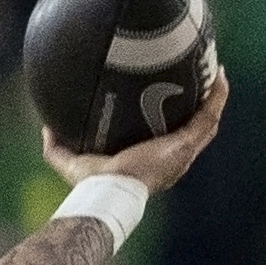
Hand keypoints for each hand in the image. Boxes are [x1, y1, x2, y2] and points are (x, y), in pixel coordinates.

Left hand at [42, 66, 228, 193]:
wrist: (112, 190)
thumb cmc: (95, 185)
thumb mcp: (72, 164)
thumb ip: (57, 148)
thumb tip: (46, 128)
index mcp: (152, 162)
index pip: (168, 140)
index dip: (174, 123)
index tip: (170, 104)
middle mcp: (172, 158)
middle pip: (193, 129)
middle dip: (198, 108)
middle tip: (198, 83)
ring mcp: (183, 151)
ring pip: (207, 121)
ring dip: (214, 98)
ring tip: (215, 74)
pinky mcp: (187, 144)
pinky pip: (209, 115)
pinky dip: (217, 96)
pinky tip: (219, 75)